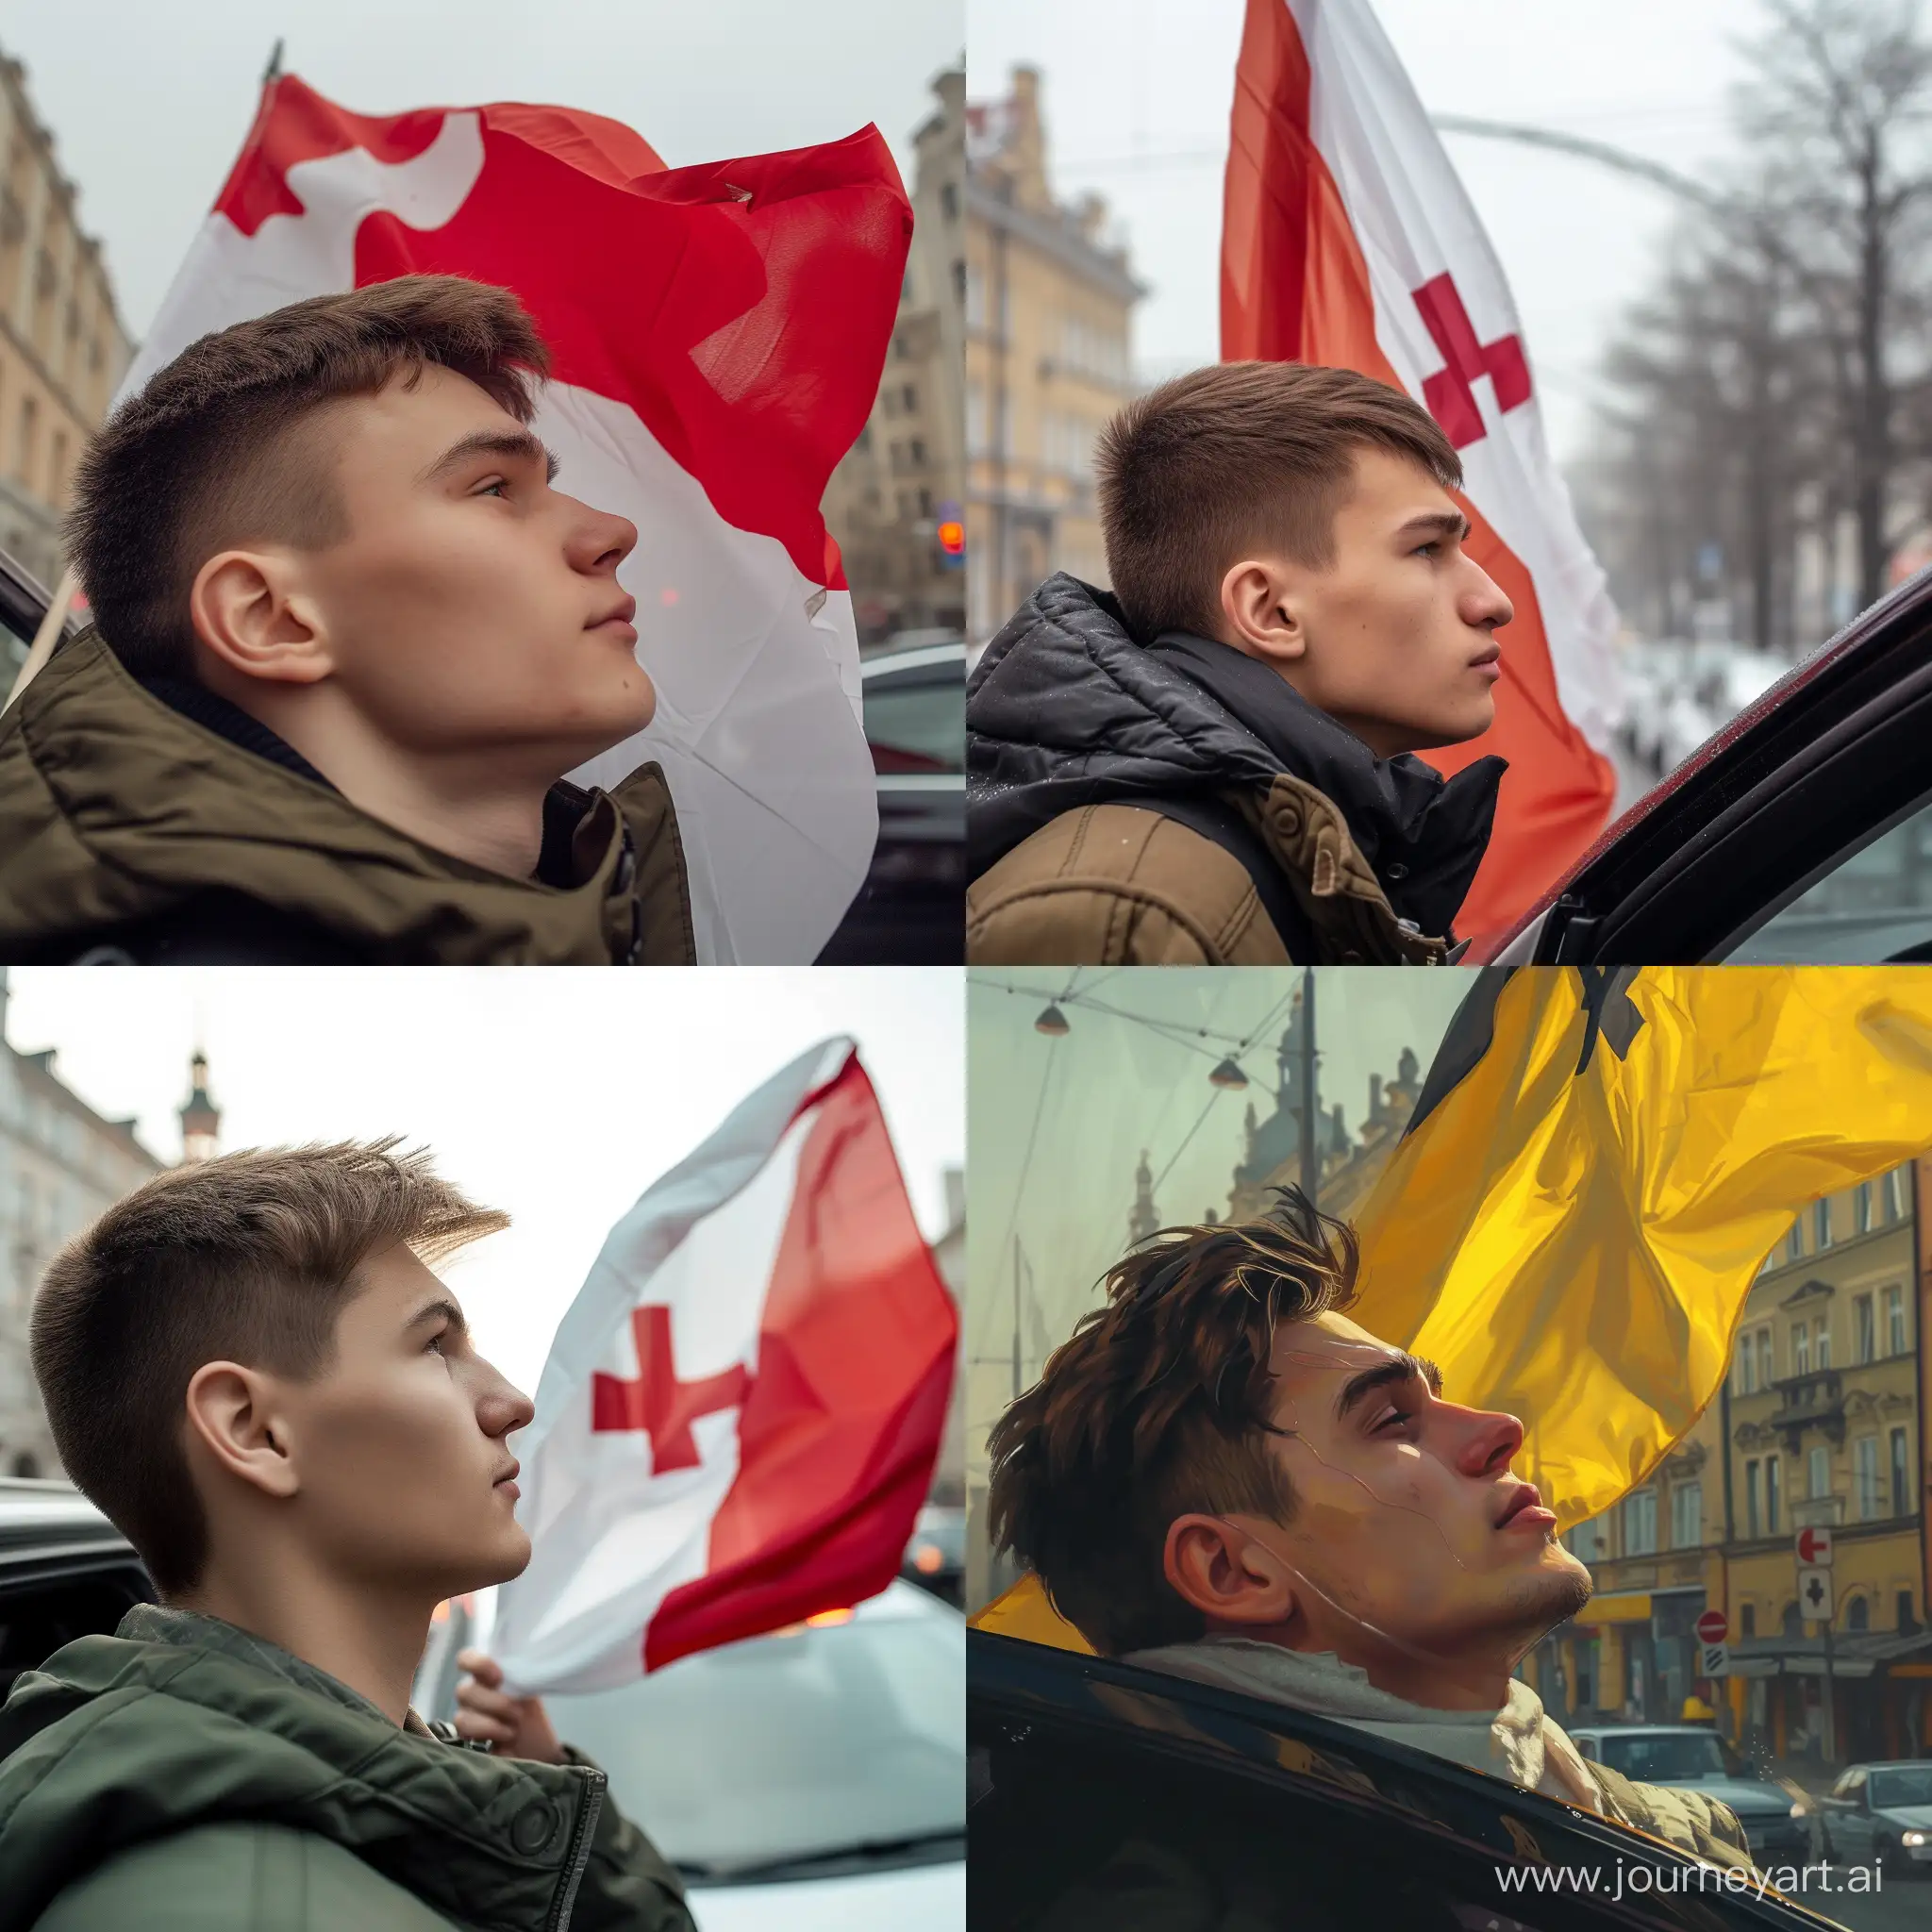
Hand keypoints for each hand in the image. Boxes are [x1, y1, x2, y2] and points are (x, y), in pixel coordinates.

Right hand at [454, 1649, 565, 1763]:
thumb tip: (527, 1667)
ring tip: (514, 1726)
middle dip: (495, 1703)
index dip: (476, 1664)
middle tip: (518, 1711)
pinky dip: (490, 1733)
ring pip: (462, 1717)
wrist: (536, 1744)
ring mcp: (466, 1716)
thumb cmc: (531, 1711)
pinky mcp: (466, 1739)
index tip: (498, 1676)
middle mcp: (471, 1692)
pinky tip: (507, 1736)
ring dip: (491, 1723)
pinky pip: (465, 1735)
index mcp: (486, 1674)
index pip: (465, 1659)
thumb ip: (521, 1673)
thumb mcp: (531, 1689)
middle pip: (463, 1691)